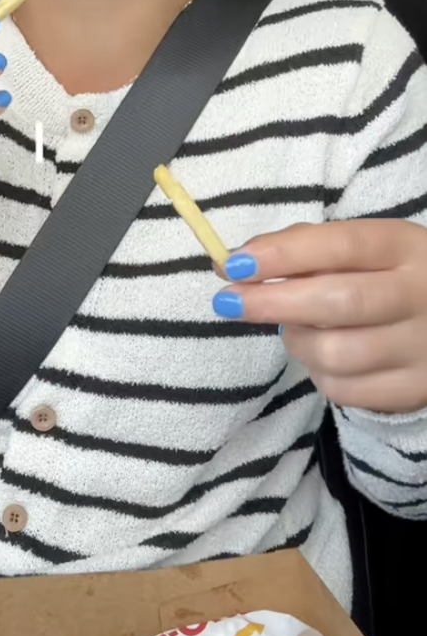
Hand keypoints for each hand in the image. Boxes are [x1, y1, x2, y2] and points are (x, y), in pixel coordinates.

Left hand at [213, 220, 426, 413]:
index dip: (285, 254)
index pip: (342, 245)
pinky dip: (318, 374)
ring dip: (297, 341)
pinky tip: (322, 356)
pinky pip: (345, 390)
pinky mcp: (416, 390)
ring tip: (292, 327)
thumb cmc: (386, 277)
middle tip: (228, 301)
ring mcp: (422, 347)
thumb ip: (303, 248)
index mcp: (404, 247)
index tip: (235, 264)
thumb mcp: (363, 250)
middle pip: (339, 302)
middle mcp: (420, 295)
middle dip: (273, 302)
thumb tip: (232, 264)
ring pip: (336, 353)